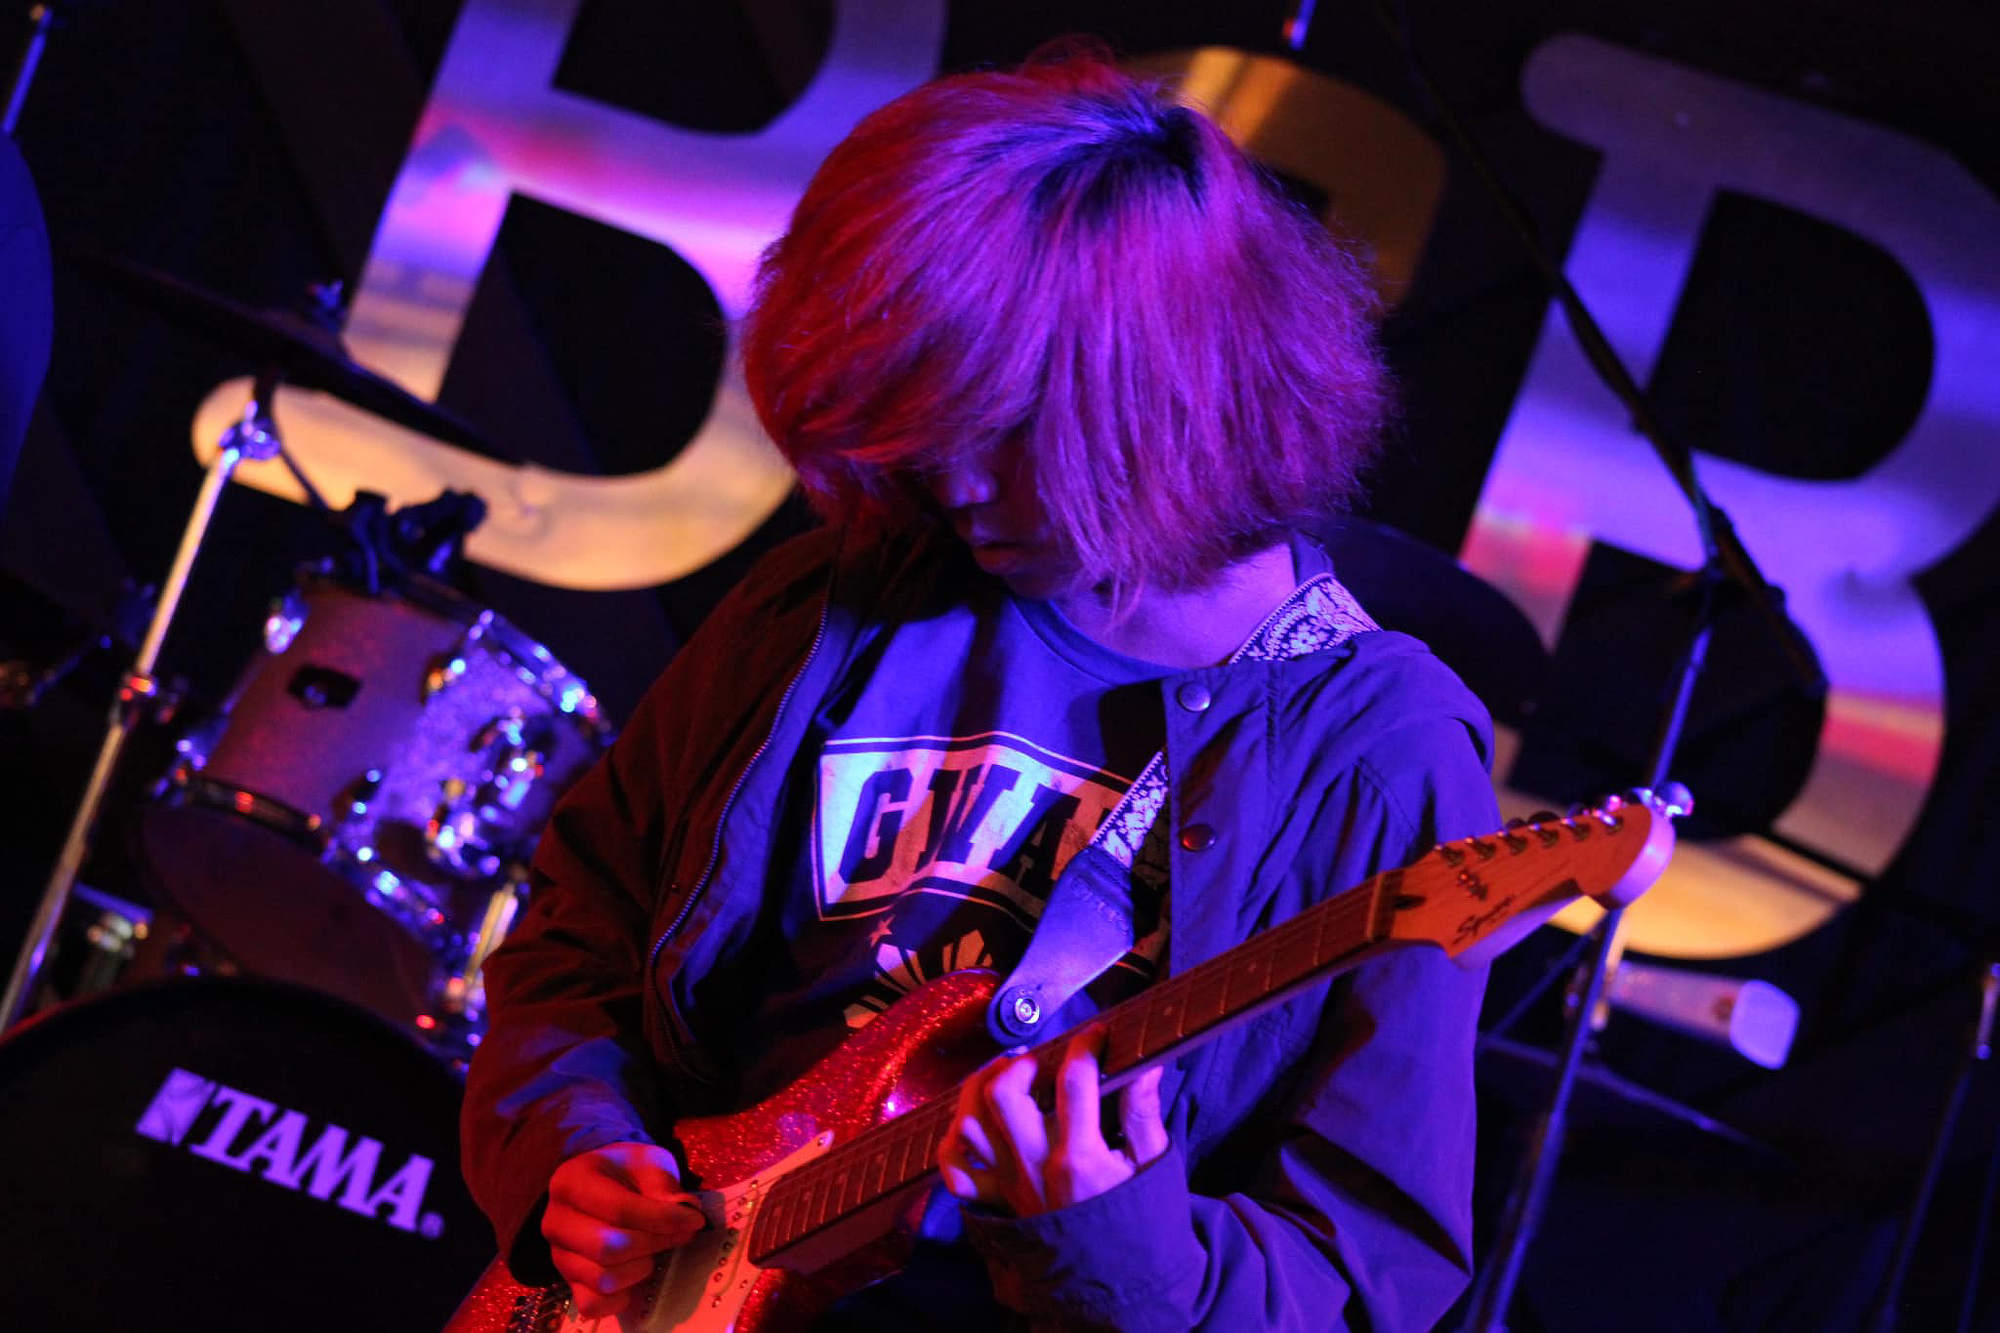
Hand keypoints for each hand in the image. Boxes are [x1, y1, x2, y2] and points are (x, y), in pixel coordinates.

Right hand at [543, 1141, 705, 1319]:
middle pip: (609, 1248)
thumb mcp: (648, 1162)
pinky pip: (593, 1304)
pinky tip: (637, 1272)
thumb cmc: (627, 1171)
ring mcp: (558, 1256)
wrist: (605, 1181)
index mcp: (570, 1183)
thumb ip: (663, 1186)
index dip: (662, 1219)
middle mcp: (555, 1222)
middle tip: (680, 1234)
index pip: (618, 1209)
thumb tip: (685, 1212)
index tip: (695, 1220)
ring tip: (654, 1248)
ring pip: (604, 1279)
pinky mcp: (568, 1283)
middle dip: (654, 1243)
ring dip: (641, 1268)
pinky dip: (621, 1297)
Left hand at [938, 1028, 1169, 1216]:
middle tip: (1040, 1060)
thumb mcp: (1153, 1165)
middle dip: (1018, 1065)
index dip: (1086, 1047)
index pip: (1074, 1082)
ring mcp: (1011, 1187)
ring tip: (1004, 1076)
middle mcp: (1035, 1169)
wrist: (1120, 1285)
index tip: (1098, 1035)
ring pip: (970, 1125)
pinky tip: (976, 1122)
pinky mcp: (1000, 1203)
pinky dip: (957, 1144)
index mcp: (1080, 1158)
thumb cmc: (1142, 1223)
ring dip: (979, 1091)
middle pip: (1003, 1097)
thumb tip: (1145, 1064)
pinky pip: (957, 1172)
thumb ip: (1142, 1113)